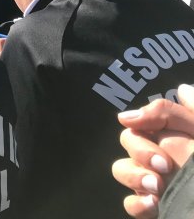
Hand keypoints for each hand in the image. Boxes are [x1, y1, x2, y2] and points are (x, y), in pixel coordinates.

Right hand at [112, 84, 193, 216]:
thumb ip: (177, 113)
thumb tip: (174, 92)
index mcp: (176, 135)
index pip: (144, 119)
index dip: (139, 119)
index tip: (135, 123)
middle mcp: (161, 155)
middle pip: (129, 141)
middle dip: (140, 151)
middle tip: (164, 165)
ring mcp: (153, 181)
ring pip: (121, 169)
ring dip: (134, 176)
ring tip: (157, 186)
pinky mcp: (151, 206)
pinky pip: (130, 202)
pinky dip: (137, 203)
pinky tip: (154, 203)